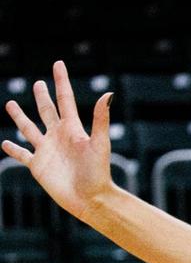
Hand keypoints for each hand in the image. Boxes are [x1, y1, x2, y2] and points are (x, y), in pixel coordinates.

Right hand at [2, 61, 115, 221]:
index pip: (65, 99)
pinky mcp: (37, 165)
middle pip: (47, 111)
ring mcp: (46, 150)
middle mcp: (58, 136)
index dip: (61, 81)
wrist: (90, 198)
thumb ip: (100, 118)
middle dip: (42, 97)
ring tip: (10, 104)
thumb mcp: (99, 143)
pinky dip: (13, 149)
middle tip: (38, 84)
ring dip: (20, 117)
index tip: (58, 64)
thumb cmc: (98, 172)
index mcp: (73, 128)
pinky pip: (21, 154)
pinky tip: (5, 143)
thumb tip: (108, 93)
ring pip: (29, 128)